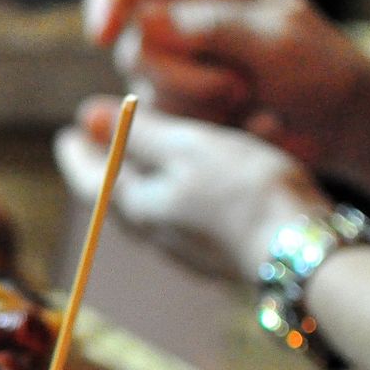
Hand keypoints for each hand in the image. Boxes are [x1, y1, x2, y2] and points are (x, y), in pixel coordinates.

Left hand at [55, 97, 330, 283]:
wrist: (302, 250)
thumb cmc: (244, 190)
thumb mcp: (188, 146)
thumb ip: (138, 133)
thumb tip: (88, 117)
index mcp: (137, 207)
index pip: (91, 181)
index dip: (77, 155)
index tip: (67, 134)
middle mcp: (155, 234)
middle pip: (118, 195)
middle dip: (108, 165)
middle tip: (99, 140)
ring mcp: (187, 248)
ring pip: (154, 204)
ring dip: (145, 174)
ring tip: (148, 150)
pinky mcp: (218, 252)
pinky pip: (186, 212)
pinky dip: (181, 187)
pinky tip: (199, 174)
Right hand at [84, 0, 369, 189]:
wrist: (350, 125)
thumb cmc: (326, 71)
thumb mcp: (278, 40)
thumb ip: (211, 27)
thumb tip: (141, 22)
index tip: (101, 35)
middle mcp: (182, 25)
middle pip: (134, 46)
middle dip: (183, 79)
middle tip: (241, 88)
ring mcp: (179, 70)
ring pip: (146, 95)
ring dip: (200, 109)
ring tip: (253, 105)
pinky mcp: (183, 112)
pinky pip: (164, 128)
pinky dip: (206, 132)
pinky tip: (249, 124)